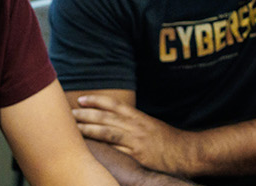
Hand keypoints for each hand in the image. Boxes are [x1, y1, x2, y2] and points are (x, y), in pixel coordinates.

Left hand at [72, 94, 200, 176]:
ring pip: (107, 132)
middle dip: (85, 114)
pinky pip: (116, 150)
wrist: (186, 152)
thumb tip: (117, 122)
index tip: (81, 99)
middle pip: (105, 117)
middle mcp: (135, 126)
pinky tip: (90, 147)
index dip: (96, 101)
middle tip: (69, 113)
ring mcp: (135, 140)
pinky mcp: (137, 155)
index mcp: (138, 117)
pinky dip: (102, 148)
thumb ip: (134, 123)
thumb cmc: (169, 140)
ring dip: (88, 129)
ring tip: (73, 127)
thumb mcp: (151, 126)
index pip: (113, 105)